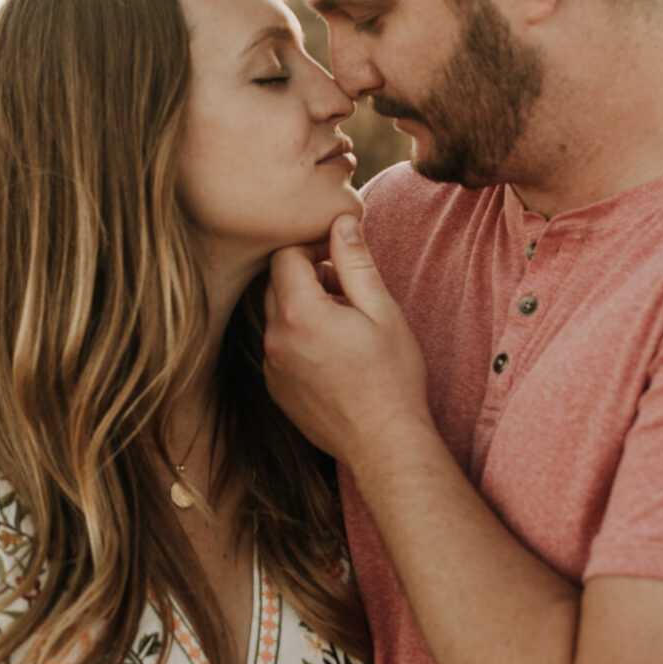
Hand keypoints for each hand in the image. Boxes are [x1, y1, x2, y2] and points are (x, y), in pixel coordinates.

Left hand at [264, 213, 430, 470]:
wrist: (384, 443)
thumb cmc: (391, 376)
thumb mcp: (382, 310)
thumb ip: (355, 262)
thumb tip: (342, 221)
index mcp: (298, 312)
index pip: (286, 254)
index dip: (313, 247)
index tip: (340, 258)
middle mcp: (274, 338)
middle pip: (276, 283)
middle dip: (308, 276)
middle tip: (348, 291)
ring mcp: (271, 366)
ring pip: (276, 316)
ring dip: (303, 308)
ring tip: (344, 324)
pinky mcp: (275, 388)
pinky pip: (279, 346)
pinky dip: (299, 338)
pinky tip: (333, 353)